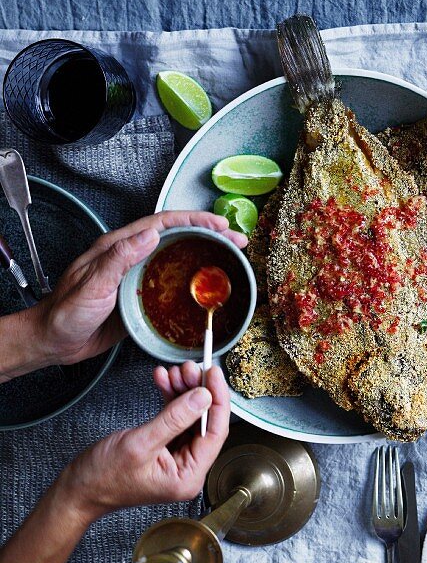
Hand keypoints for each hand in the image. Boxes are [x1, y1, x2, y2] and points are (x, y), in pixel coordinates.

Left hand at [24, 211, 246, 369]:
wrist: (53, 342)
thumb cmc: (65, 314)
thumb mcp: (91, 285)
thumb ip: (118, 259)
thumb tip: (151, 234)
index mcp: (117, 246)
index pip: (162, 223)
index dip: (193, 219)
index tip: (218, 223)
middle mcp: (130, 256)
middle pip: (177, 236)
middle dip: (210, 234)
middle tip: (237, 240)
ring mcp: (138, 275)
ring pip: (179, 257)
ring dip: (207, 254)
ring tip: (232, 257)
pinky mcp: (142, 295)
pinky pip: (174, 281)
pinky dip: (195, 278)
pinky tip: (209, 285)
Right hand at [60, 362, 230, 518]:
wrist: (76, 489)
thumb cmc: (102, 478)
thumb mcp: (141, 444)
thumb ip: (175, 419)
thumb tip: (203, 397)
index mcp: (189, 476)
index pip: (215, 432)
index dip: (217, 399)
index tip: (214, 374)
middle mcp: (188, 468)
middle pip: (205, 421)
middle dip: (198, 391)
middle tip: (189, 368)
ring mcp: (177, 457)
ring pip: (191, 416)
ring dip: (183, 391)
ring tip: (174, 371)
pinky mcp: (165, 447)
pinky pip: (175, 417)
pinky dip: (171, 397)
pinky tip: (164, 381)